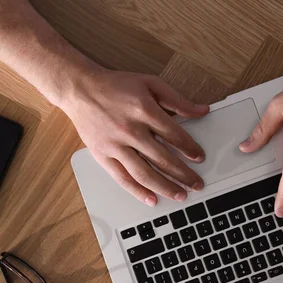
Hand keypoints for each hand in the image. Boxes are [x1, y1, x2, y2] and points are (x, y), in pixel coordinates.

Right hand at [60, 66, 209, 206]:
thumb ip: (177, 99)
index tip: (199, 158)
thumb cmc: (116, 86)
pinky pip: (122, 178)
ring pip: (144, 173)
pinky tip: (152, 199)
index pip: (174, 135)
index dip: (190, 148)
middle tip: (196, 184)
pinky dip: (138, 191)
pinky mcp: (103, 156)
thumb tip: (202, 110)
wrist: (80, 89)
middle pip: (162, 158)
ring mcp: (115, 145)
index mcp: (144, 110)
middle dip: (183, 174)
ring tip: (180, 195)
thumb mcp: (150, 83)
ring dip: (165, 187)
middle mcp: (130, 130)